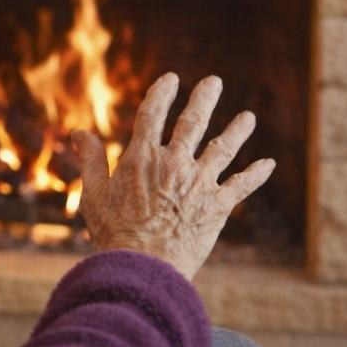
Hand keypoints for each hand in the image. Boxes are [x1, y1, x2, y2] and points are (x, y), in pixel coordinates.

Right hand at [72, 73, 274, 280]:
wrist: (145, 268)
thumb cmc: (114, 234)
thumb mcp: (94, 194)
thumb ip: (90, 160)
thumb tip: (79, 132)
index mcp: (142, 157)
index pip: (153, 114)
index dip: (162, 93)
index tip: (171, 79)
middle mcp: (174, 163)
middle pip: (193, 122)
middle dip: (204, 98)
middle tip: (213, 82)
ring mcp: (199, 183)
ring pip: (223, 148)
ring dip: (237, 130)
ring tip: (248, 117)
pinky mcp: (218, 207)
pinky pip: (241, 185)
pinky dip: (255, 174)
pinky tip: (267, 164)